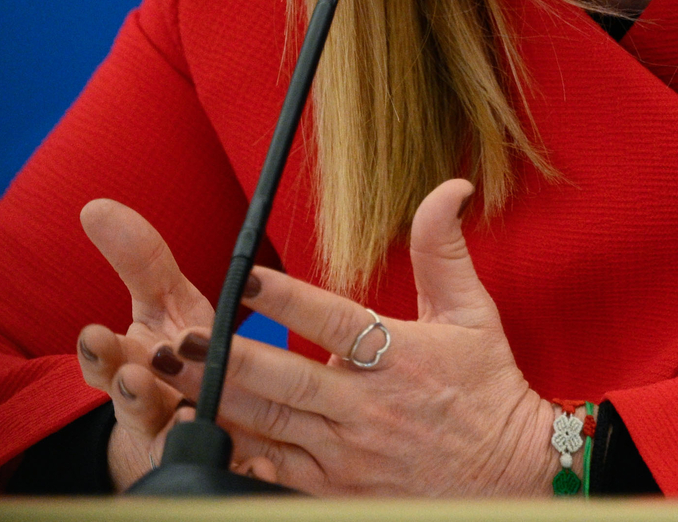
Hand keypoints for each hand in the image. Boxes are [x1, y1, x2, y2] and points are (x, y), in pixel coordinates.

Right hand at [74, 198, 218, 489]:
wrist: (188, 430)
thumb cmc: (181, 359)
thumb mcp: (163, 307)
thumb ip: (139, 260)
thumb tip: (96, 207)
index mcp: (136, 370)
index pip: (108, 363)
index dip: (101, 353)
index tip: (96, 334)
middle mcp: (154, 414)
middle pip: (137, 409)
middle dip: (133, 393)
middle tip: (135, 377)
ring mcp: (186, 447)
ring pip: (181, 444)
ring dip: (184, 430)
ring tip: (193, 416)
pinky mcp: (225, 473)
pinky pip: (234, 477)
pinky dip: (243, 473)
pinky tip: (256, 467)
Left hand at [146, 179, 556, 495]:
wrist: (510, 480)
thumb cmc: (488, 391)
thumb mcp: (474, 315)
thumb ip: (443, 250)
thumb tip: (450, 186)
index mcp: (399, 358)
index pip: (335, 322)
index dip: (288, 299)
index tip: (244, 277)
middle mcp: (367, 409)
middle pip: (285, 381)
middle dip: (225, 360)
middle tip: (176, 338)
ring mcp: (346, 456)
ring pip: (268, 426)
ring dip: (213, 401)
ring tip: (166, 377)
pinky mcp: (334, 491)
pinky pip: (274, 473)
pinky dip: (235, 455)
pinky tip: (195, 438)